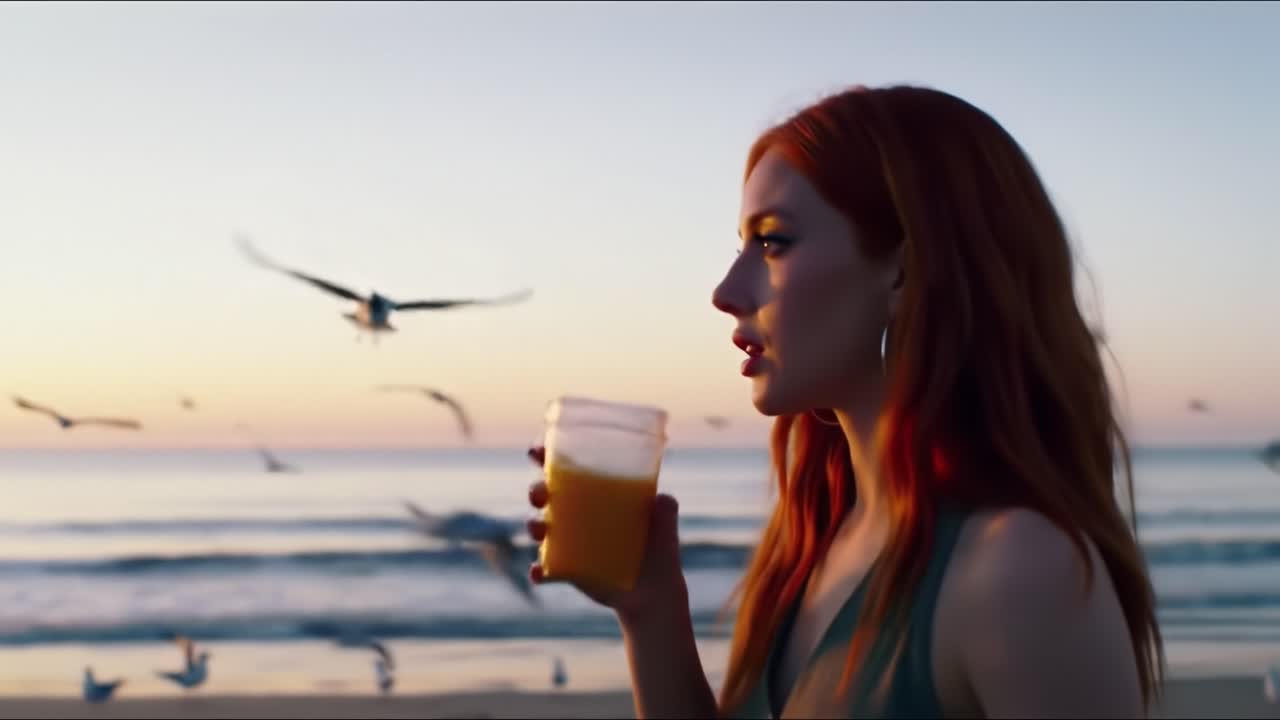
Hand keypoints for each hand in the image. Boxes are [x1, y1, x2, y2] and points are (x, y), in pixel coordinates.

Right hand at [525, 446, 688, 623]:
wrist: (655, 593)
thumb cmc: (660, 550)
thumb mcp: (665, 522)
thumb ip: (665, 507)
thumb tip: (662, 498)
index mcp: (596, 494)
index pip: (567, 469)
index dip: (547, 457)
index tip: (536, 451)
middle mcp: (578, 515)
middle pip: (546, 495)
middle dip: (536, 490)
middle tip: (540, 494)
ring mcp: (569, 543)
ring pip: (540, 528)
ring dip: (533, 526)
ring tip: (540, 530)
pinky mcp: (567, 571)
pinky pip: (545, 570)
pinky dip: (538, 571)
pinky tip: (538, 572)